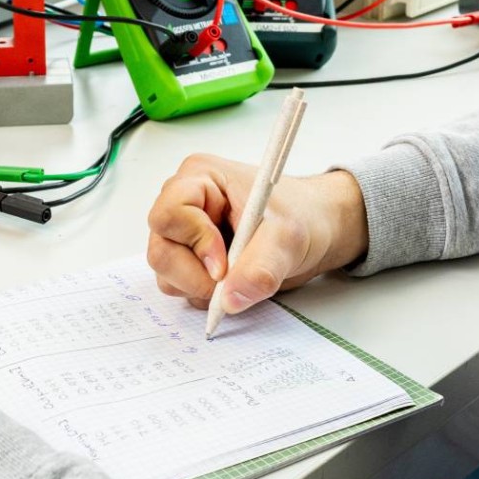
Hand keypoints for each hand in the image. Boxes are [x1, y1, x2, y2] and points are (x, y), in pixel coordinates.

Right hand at [146, 154, 368, 313]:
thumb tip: (230, 300)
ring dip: (199, 287)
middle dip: (194, 275)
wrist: (317, 230)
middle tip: (230, 281)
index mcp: (200, 178)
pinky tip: (233, 282)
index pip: (169, 214)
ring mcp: (184, 234)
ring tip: (239, 276)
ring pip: (166, 273)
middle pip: (161, 250)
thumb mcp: (287, 238)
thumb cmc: (303, 215)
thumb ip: (260, 268)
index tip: (224, 265)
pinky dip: (204, 295)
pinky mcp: (191, 259)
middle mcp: (185, 204)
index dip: (194, 243)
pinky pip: (179, 287)